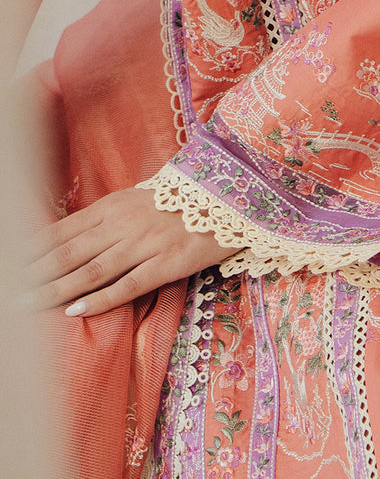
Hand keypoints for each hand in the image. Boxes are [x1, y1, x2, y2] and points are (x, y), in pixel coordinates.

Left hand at [30, 186, 235, 316]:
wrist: (227, 198)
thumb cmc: (179, 201)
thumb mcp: (136, 200)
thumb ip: (105, 219)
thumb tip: (67, 237)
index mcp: (113, 206)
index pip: (62, 230)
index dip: (33, 250)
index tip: (11, 266)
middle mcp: (124, 224)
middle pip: (70, 253)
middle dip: (35, 275)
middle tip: (10, 292)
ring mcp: (145, 243)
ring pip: (92, 270)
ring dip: (57, 290)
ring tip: (30, 305)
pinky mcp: (167, 263)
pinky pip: (129, 284)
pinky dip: (101, 299)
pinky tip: (77, 311)